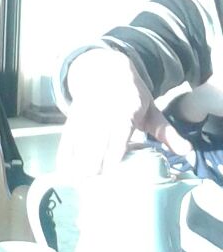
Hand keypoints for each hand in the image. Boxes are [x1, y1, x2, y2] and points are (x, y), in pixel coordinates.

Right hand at [58, 47, 194, 176]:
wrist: (104, 67)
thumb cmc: (131, 95)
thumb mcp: (151, 109)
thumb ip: (166, 132)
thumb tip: (187, 152)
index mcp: (126, 107)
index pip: (119, 131)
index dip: (113, 149)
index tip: (110, 170)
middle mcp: (104, 109)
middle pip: (96, 137)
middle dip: (92, 158)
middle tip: (92, 183)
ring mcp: (86, 112)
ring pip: (80, 137)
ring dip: (77, 158)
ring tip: (78, 182)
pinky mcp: (74, 115)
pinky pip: (68, 135)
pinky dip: (65, 151)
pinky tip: (64, 169)